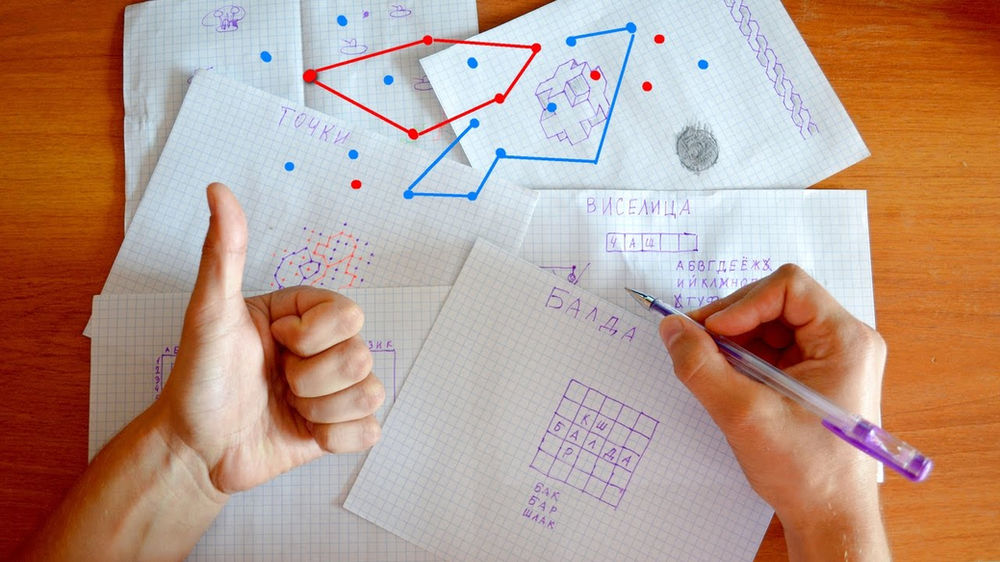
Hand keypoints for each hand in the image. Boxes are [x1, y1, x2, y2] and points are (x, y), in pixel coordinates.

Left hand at [157, 182, 383, 493]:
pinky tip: (302, 432)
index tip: (275, 342)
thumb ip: (224, 252)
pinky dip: (333, 437)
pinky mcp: (341, 428)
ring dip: (320, 410)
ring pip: (370, 393)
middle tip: (276, 381)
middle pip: (361, 356)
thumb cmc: (199, 379)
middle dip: (310, 379)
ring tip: (287, 407)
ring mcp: (336, 389)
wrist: (195, 449)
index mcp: (306, 315)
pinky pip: (369, 430)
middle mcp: (326, 348)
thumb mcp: (210, 313)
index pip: (350, 315)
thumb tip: (218, 190)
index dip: (312, 336)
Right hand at [658, 264, 888, 559]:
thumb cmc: (807, 472)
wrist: (830, 516)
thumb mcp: (744, 415)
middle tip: (698, 347)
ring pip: (769, 324)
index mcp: (846, 341)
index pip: (789, 287)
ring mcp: (831, 358)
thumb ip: (701, 367)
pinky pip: (771, 348)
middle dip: (733, 321)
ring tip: (715, 372)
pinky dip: (743, 358)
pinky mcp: (815, 375)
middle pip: (776, 301)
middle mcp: (844, 342)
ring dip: (735, 341)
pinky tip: (729, 383)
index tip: (712, 333)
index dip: (743, 303)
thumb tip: (672, 328)